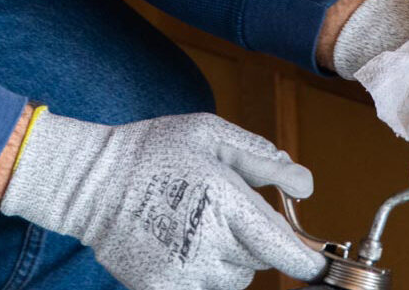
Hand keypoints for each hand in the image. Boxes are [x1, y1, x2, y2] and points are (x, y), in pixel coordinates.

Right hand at [0, 112, 325, 289]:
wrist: (90, 184)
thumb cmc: (151, 152)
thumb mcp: (209, 134)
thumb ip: (262, 158)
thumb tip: (304, 185)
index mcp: (222, 199)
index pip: (280, 247)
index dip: (305, 260)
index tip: (317, 264)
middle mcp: (206, 240)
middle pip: (258, 259)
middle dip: (250, 238)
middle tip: (219, 211)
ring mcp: (183, 270)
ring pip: (233, 278)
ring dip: (227, 259)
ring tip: (195, 227)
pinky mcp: (163, 288)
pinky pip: (204, 288)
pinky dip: (202, 273)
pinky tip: (180, 246)